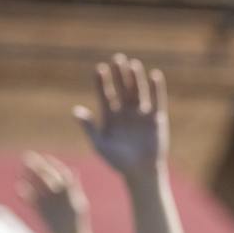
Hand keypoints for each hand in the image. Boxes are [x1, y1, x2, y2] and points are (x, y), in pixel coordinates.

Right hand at [19, 152, 90, 232]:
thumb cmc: (78, 222)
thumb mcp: (76, 203)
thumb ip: (73, 187)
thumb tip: (73, 170)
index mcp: (68, 190)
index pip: (59, 172)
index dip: (52, 164)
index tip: (44, 157)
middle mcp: (56, 194)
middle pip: (45, 176)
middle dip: (36, 166)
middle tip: (25, 156)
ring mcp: (47, 202)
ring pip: (35, 186)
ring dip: (28, 178)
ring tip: (20, 171)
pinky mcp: (40, 211)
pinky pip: (30, 200)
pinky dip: (24, 194)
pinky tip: (18, 189)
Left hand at [73, 54, 168, 182]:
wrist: (140, 173)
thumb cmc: (118, 162)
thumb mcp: (100, 145)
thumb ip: (89, 128)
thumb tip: (76, 111)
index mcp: (111, 116)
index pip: (105, 94)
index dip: (102, 82)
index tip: (99, 69)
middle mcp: (125, 112)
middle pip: (122, 88)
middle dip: (120, 74)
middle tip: (117, 59)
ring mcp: (141, 114)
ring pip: (138, 91)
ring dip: (135, 78)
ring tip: (133, 64)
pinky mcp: (156, 119)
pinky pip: (156, 100)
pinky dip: (156, 89)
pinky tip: (154, 75)